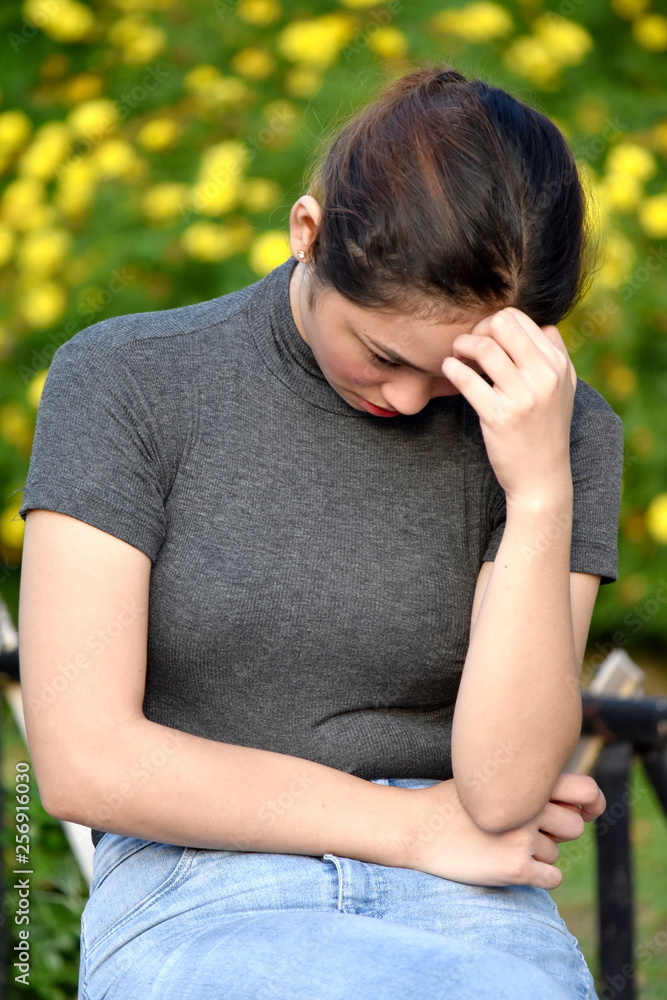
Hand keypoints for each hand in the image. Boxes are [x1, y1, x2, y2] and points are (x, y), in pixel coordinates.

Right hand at [399, 773, 603, 889]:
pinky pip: (551, 878)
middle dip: (557, 832)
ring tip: (499, 845)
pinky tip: (506, 865)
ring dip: (536, 854)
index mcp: (525, 781)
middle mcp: (529, 807)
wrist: (416, 827)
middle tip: (523, 832)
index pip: (586, 789)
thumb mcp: (489, 779)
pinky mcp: (516, 868)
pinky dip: (536, 877)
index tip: (583, 811)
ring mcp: (523, 838)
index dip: (591, 802)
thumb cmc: (452, 803)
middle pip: (574, 826)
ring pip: (555, 853)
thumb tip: (569, 802)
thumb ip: (525, 784)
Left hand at [441, 307, 576, 505]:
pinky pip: (467, 378)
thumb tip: (542, 325)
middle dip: (478, 329)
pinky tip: (449, 370)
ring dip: (461, 346)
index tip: (484, 340)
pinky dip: (452, 368)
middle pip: (502, 323)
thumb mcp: (564, 390)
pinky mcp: (499, 416)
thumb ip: (555, 356)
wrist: (541, 477)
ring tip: (457, 357)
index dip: (494, 323)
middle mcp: (544, 376)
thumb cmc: (546, 430)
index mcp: (558, 365)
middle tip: (468, 347)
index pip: (520, 319)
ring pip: (483, 347)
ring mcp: (523, 396)